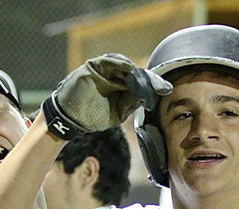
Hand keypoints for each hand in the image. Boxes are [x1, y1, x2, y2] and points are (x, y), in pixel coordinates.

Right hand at [41, 53, 171, 139]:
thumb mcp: (117, 113)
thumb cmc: (93, 117)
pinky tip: (130, 69)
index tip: (167, 89)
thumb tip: (147, 95)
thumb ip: (131, 103)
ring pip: (125, 65)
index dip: (154, 85)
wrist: (70, 117)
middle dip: (150, 79)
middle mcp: (116, 78)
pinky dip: (120, 63)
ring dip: (137, 72)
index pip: (142, 84)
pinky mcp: (94, 66)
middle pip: (137, 73)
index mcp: (124, 90)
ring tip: (146, 79)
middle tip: (162, 85)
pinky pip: (109, 61)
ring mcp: (105, 71)